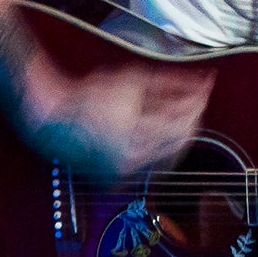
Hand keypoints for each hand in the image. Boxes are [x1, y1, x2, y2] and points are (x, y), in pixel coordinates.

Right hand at [21, 57, 214, 175]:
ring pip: (172, 155)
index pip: (184, 120)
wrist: (50, 119)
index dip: (198, 101)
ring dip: (182, 134)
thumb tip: (200, 83)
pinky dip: (166, 149)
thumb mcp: (132, 80)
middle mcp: (134, 158)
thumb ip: (170, 82)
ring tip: (184, 112)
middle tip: (199, 97)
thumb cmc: (86, 95)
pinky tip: (165, 133)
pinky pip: (155, 164)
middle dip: (194, 116)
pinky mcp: (121, 175)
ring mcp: (128, 170)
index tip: (206, 85)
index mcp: (137, 135)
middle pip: (182, 140)